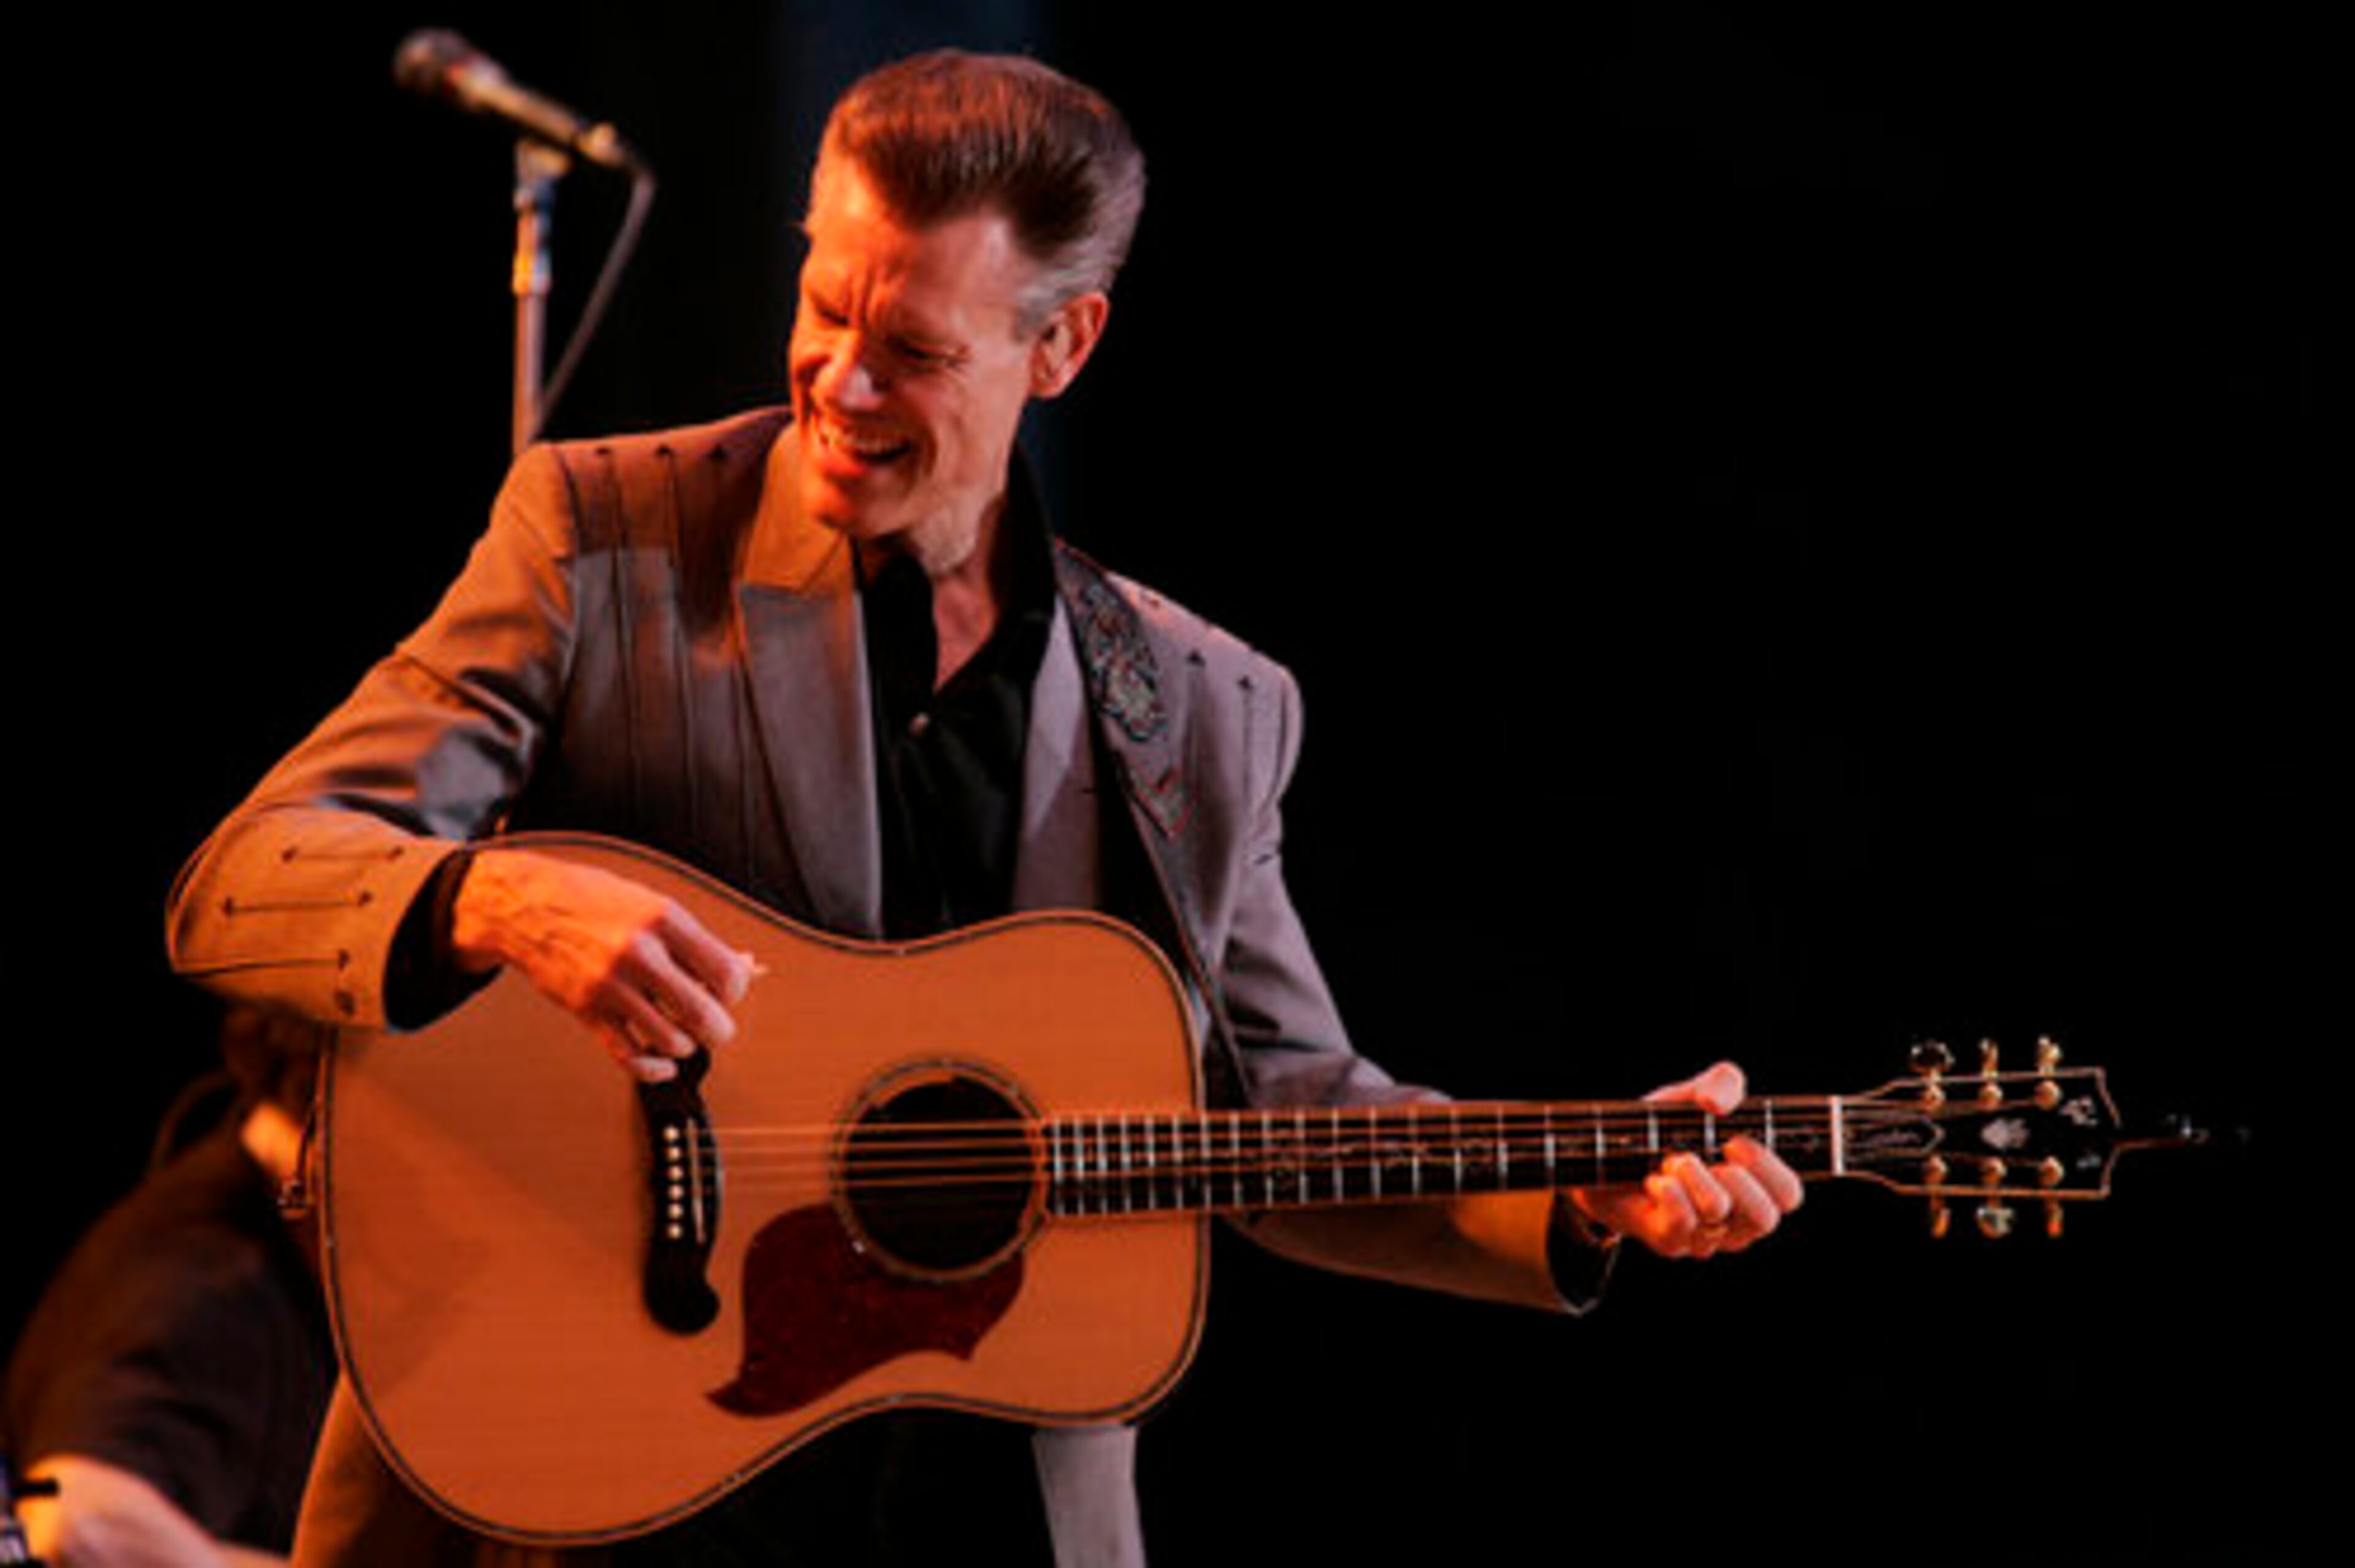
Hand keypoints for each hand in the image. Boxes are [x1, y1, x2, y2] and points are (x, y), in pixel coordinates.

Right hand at [450, 847, 756, 1080]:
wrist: (529, 905)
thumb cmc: (595, 901)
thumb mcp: (653, 904)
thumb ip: (699, 940)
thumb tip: (748, 966)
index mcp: (664, 920)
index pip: (726, 973)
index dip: (735, 991)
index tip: (726, 992)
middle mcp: (639, 953)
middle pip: (704, 1014)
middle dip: (719, 1029)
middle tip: (715, 1025)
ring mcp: (611, 985)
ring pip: (671, 1040)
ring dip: (686, 1045)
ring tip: (682, 1032)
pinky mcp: (587, 1011)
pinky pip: (630, 1056)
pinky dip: (654, 1069)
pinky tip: (663, 1062)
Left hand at [1569, 1061, 1802, 1258]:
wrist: (1611, 1156)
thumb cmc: (1665, 1131)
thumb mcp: (1695, 1097)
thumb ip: (1722, 1083)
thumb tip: (1718, 1103)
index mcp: (1756, 1187)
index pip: (1788, 1194)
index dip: (1768, 1168)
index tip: (1736, 1141)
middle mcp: (1737, 1220)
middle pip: (1765, 1217)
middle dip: (1736, 1177)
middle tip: (1710, 1153)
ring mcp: (1706, 1236)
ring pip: (1718, 1210)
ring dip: (1692, 1173)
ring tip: (1673, 1160)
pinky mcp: (1672, 1241)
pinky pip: (1681, 1221)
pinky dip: (1667, 1189)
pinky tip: (1655, 1179)